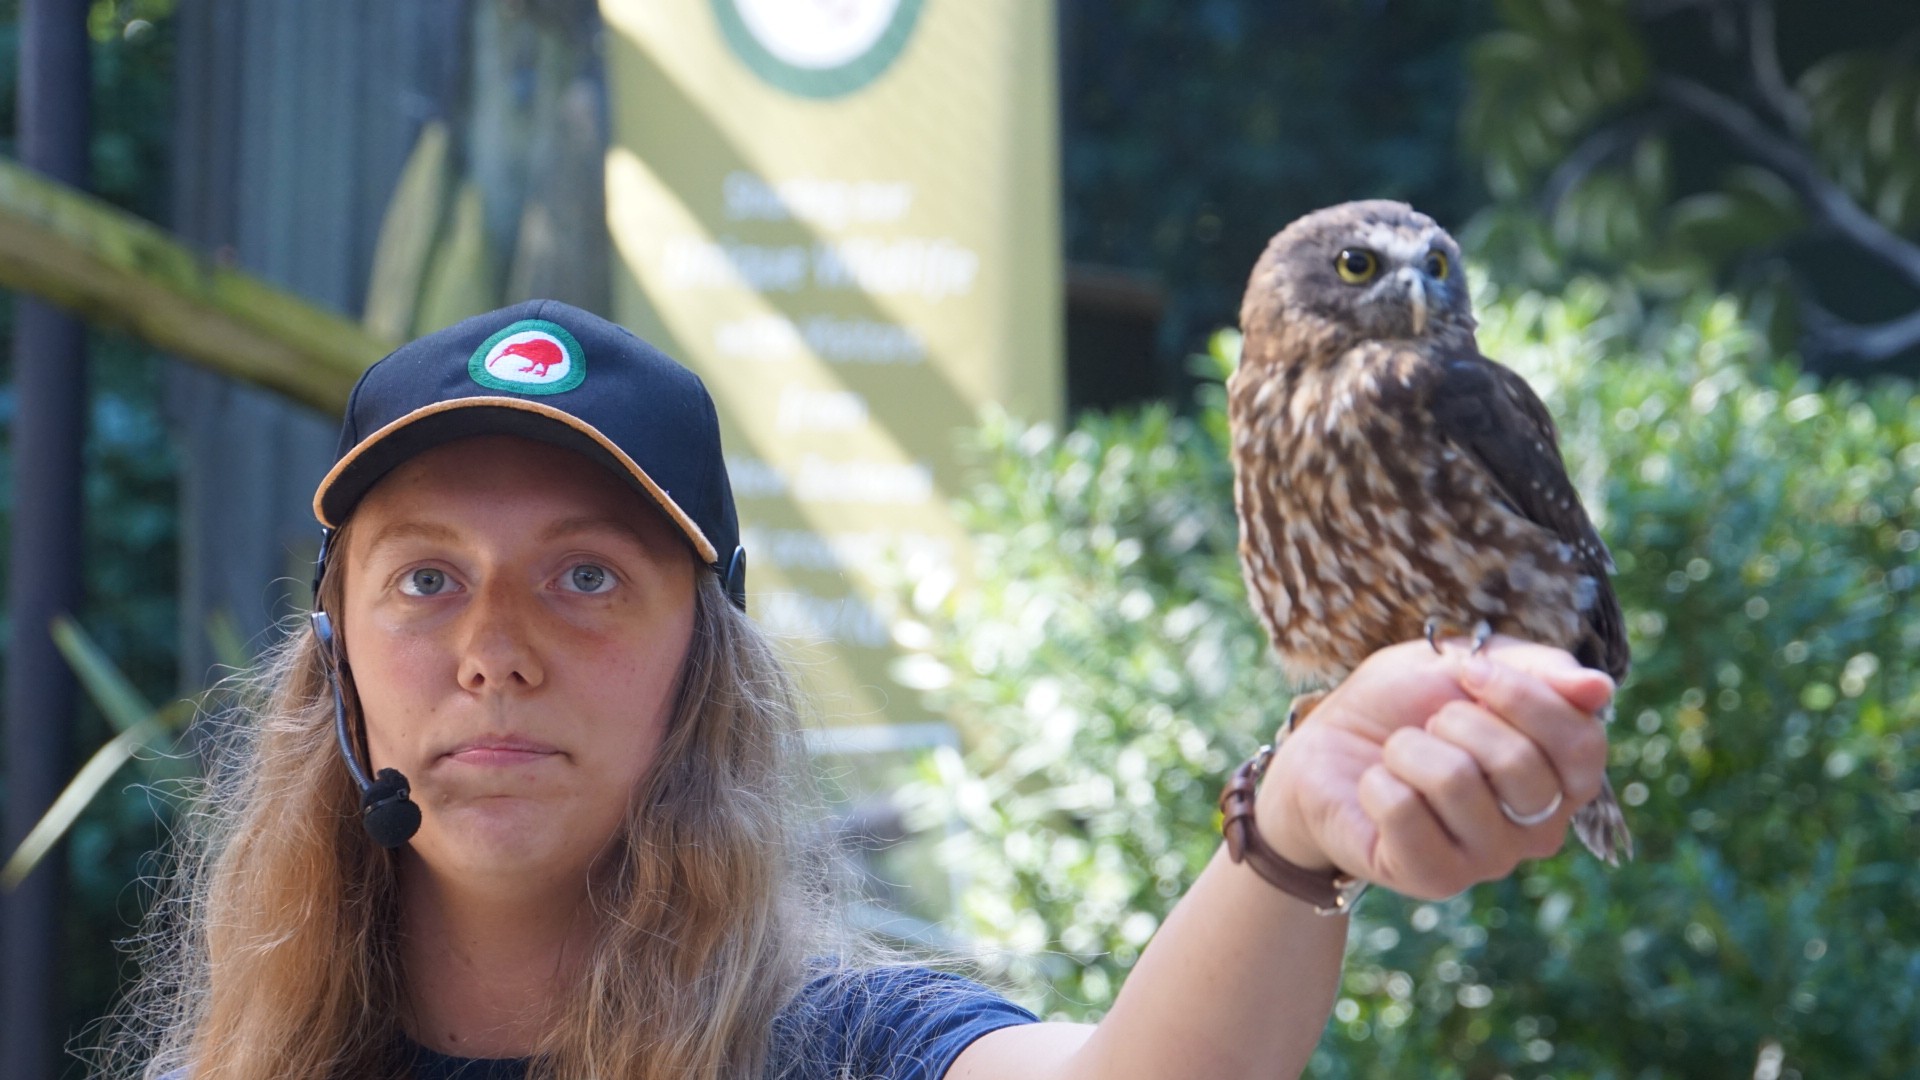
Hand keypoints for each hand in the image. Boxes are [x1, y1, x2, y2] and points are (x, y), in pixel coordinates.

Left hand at [1255, 637, 1612, 900]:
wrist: (1326, 748)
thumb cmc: (1405, 706)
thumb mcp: (1467, 665)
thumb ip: (1537, 670)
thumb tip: (1600, 688)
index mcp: (1562, 777)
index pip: (1582, 740)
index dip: (1523, 695)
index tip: (1469, 671)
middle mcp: (1539, 828)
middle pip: (1519, 763)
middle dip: (1454, 720)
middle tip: (1427, 725)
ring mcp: (1489, 860)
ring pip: (1455, 781)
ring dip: (1407, 749)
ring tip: (1398, 757)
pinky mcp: (1434, 878)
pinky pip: (1404, 810)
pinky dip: (1377, 782)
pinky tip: (1376, 789)